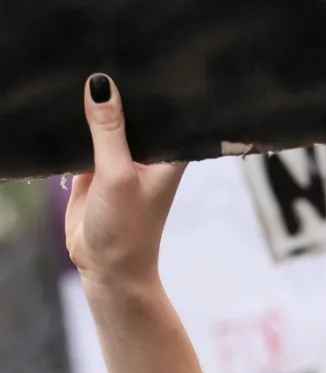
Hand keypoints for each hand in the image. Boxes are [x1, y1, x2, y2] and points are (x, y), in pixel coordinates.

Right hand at [65, 74, 185, 299]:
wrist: (106, 266)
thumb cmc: (127, 228)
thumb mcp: (117, 174)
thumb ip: (109, 131)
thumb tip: (101, 85)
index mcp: (170, 154)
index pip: (170, 110)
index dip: (155, 88)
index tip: (140, 64)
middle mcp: (150, 153)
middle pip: (135, 112)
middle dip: (121, 95)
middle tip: (103, 67)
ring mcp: (121, 159)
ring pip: (107, 123)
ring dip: (95, 110)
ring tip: (80, 83)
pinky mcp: (95, 168)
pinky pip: (83, 138)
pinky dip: (75, 127)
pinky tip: (66, 108)